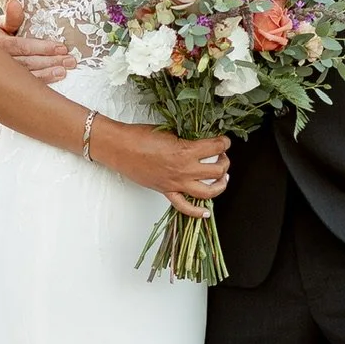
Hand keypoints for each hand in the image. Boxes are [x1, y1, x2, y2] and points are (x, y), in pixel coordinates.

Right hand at [0, 0, 76, 82]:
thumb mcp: (0, 24)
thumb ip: (11, 17)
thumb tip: (15, 3)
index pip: (22, 46)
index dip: (42, 48)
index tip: (61, 47)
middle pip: (27, 62)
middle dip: (50, 61)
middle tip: (69, 60)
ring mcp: (3, 74)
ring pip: (28, 76)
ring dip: (48, 73)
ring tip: (64, 71)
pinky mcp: (9, 83)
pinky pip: (26, 85)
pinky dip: (42, 82)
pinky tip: (55, 78)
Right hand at [95, 120, 230, 218]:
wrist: (120, 147)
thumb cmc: (140, 136)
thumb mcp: (169, 131)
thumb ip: (187, 138)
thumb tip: (201, 139)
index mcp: (186, 151)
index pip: (216, 148)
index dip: (224, 142)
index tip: (224, 141)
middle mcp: (184, 170)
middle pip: (217, 170)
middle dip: (224, 162)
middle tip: (222, 156)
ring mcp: (176, 183)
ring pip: (208, 192)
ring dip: (220, 185)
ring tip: (222, 178)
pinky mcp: (166, 191)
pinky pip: (184, 207)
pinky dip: (197, 212)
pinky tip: (206, 212)